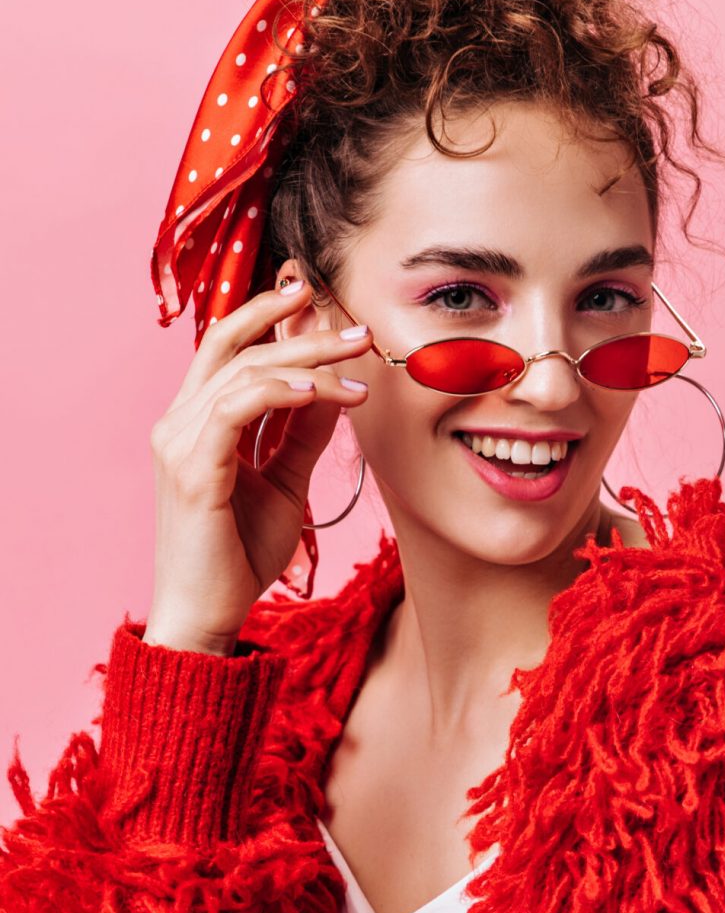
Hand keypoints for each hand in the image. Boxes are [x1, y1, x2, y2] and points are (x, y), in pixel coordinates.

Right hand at [142, 280, 371, 653]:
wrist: (208, 615)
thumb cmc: (239, 553)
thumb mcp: (285, 481)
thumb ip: (303, 433)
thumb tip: (334, 387)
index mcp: (195, 421)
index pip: (228, 348)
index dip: (268, 315)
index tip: (316, 296)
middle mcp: (179, 422)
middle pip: (236, 347)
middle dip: (299, 329)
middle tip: (358, 329)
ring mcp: (179, 442)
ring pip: (244, 372)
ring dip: (307, 363)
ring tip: (358, 367)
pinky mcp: (192, 469)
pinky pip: (236, 408)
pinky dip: (281, 392)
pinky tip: (322, 392)